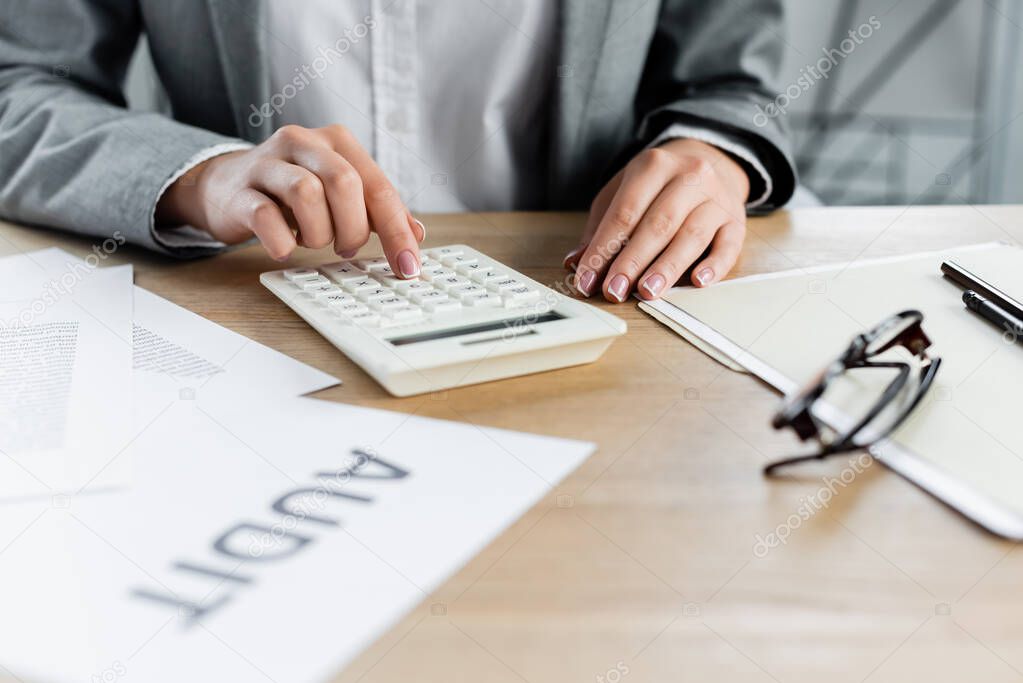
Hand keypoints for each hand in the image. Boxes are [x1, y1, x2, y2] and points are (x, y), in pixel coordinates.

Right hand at [156, 124, 424, 275]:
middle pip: (343, 182)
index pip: (378, 186)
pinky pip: (265, 215)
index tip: (408, 268)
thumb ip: (377, 211)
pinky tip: (286, 248)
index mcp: (337, 142)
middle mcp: (304, 142)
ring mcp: (267, 162)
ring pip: (306, 193)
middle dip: (353, 228)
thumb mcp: (339, 194)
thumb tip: (417, 234)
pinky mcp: (240, 190)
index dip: (397, 231)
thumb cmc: (292, 192)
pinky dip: (283, 241)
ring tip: (312, 241)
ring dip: (318, 233)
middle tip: (346, 248)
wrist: (226, 186)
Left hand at [565, 138, 749, 301]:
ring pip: (691, 236)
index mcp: (653, 166)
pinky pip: (728, 245)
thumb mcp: (623, 192)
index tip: (587, 280)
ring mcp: (716, 198)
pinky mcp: (736, 221)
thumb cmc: (657, 186)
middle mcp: (689, 176)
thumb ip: (600, 227)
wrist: (709, 161)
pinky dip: (714, 265)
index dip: (604, 249)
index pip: (624, 213)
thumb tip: (576, 262)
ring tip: (647, 291)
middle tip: (614, 290)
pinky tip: (698, 281)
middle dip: (632, 261)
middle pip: (657, 225)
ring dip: (667, 267)